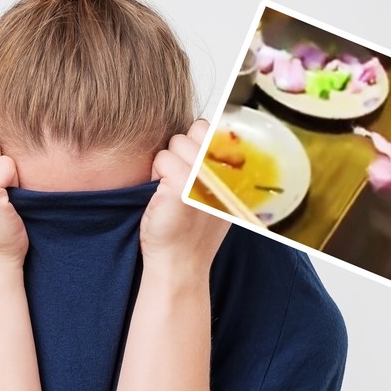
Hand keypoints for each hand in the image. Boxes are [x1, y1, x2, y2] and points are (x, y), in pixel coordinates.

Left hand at [140, 118, 230, 273]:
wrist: (179, 262)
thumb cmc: (190, 229)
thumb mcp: (213, 194)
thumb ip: (213, 164)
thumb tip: (201, 129)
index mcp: (234, 170)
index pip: (209, 128)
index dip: (194, 143)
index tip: (191, 169)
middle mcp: (225, 169)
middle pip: (193, 131)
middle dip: (180, 151)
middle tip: (179, 183)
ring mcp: (206, 175)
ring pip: (176, 143)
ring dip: (166, 163)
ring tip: (171, 190)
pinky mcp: (184, 183)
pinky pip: (162, 159)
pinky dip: (156, 175)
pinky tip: (163, 197)